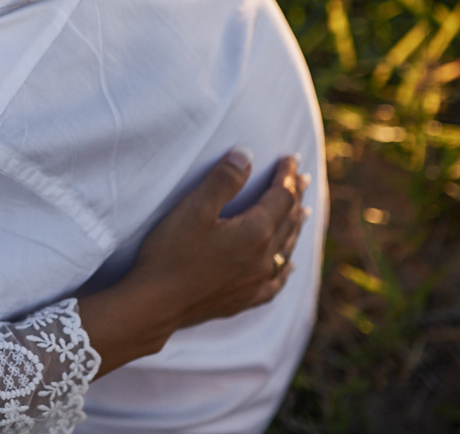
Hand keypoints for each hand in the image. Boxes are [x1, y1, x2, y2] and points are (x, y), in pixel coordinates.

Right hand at [77, 149, 308, 374]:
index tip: (290, 159)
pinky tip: (289, 266)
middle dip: (295, 196)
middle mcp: (263, 258)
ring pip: (285, 249)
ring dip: (295, 227)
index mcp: (255, 232)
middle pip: (288, 221)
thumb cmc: (171, 252)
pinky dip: (286, 268)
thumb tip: (247, 155)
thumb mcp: (194, 207)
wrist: (155, 303)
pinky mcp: (244, 300)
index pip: (281, 196)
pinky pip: (276, 282)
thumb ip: (224, 179)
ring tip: (303, 213)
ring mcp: (255, 282)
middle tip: (304, 179)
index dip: (287, 175)